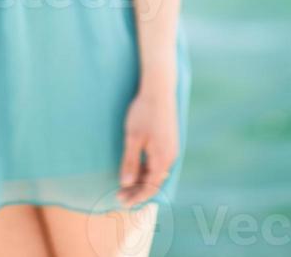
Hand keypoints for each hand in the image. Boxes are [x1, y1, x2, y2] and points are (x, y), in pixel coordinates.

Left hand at [117, 76, 179, 205]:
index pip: (150, 187)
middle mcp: (170, 156)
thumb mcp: (133, 138)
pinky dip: (147, 168)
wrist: (159, 89)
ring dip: (142, 178)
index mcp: (162, 158)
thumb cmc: (144, 112)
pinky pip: (158, 162)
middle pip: (154, 181)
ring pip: (156, 171)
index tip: (122, 201)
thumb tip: (126, 183)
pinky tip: (136, 166)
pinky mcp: (169, 140)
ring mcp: (171, 148)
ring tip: (125, 182)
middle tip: (119, 194)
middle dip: (137, 189)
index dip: (136, 196)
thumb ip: (130, 162)